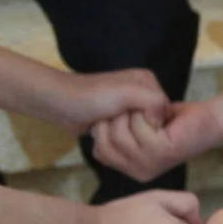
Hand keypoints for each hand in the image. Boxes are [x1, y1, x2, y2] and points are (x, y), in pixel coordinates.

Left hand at [52, 66, 168, 133]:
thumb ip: (153, 101)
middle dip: (133, 130)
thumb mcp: (128, 93)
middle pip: (150, 124)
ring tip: (104, 127)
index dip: (150, 124)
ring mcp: (126, 107)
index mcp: (147, 83)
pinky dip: (115, 141)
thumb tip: (161, 123)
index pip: (163, 112)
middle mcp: (140, 93)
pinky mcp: (114, 120)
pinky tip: (104, 137)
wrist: (59, 102)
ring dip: (121, 136)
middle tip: (113, 122)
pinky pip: (124, 137)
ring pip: (136, 133)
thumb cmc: (92, 97)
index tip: (130, 122)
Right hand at [93, 99, 222, 182]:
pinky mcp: (161, 152)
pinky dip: (147, 112)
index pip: (99, 150)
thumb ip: (118, 133)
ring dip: (134, 113)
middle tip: (141, 111)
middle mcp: (138, 172)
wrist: (207, 120)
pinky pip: (138, 126)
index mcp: (131, 169)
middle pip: (106, 141)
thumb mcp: (137, 127)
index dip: (105, 126)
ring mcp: (149, 165)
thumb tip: (94, 132)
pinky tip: (163, 117)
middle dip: (117, 117)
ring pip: (121, 132)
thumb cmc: (173, 121)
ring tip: (152, 114)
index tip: (127, 115)